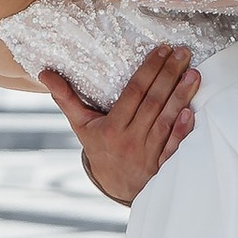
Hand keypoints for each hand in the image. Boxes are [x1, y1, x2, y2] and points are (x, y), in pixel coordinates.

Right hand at [40, 43, 198, 202]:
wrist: (115, 186)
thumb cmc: (100, 148)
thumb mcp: (80, 124)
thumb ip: (66, 97)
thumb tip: (44, 72)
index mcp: (111, 128)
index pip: (134, 93)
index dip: (149, 70)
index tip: (163, 50)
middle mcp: (130, 140)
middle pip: (153, 103)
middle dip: (169, 75)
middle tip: (183, 53)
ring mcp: (147, 154)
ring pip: (166, 121)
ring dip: (181, 97)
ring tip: (193, 74)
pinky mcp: (162, 166)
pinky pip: (174, 147)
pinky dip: (183, 131)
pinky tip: (191, 112)